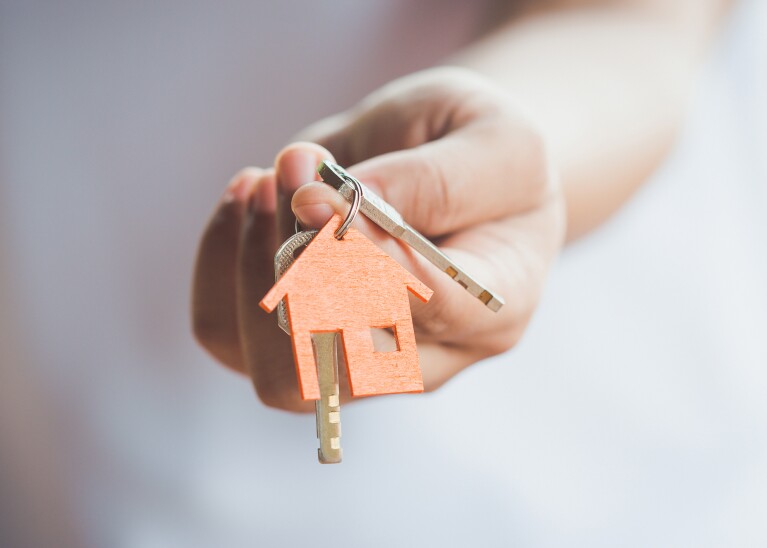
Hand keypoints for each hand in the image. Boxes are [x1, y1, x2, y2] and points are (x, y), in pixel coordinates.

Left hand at [192, 67, 565, 411]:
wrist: (454, 167)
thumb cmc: (483, 153)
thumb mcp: (494, 140)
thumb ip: (430, 179)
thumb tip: (322, 207)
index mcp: (492, 308)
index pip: (425, 311)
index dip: (361, 256)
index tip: (317, 191)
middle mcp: (426, 355)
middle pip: (340, 368)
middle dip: (296, 266)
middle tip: (292, 172)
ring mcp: (356, 358)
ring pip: (277, 371)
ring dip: (250, 270)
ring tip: (266, 180)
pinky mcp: (296, 340)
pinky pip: (228, 336)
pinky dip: (219, 265)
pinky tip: (248, 198)